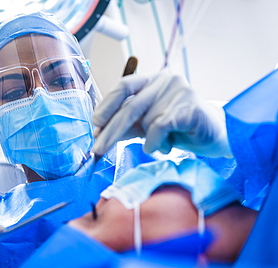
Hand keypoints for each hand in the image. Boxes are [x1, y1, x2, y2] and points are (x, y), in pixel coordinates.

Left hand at [92, 69, 230, 157]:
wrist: (215, 135)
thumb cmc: (179, 129)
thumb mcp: (148, 124)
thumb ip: (128, 124)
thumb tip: (100, 131)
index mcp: (152, 80)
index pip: (124, 86)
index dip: (107, 104)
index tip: (96, 123)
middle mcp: (165, 80)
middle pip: (130, 106)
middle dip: (111, 131)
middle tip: (98, 149)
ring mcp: (179, 91)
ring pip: (146, 121)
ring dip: (148, 140)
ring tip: (160, 144)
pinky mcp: (190, 107)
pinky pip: (160, 128)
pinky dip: (156, 142)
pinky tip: (164, 147)